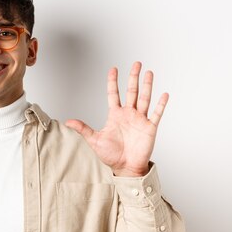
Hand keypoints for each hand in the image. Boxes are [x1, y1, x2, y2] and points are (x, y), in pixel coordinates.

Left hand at [65, 61, 167, 176]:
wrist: (125, 167)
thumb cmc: (111, 155)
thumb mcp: (94, 140)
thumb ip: (83, 129)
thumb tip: (68, 121)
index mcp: (115, 115)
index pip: (114, 94)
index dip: (113, 81)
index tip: (113, 69)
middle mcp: (129, 114)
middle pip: (132, 91)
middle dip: (133, 77)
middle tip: (136, 64)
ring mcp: (140, 120)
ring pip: (144, 98)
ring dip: (147, 86)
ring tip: (149, 73)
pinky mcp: (150, 127)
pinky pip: (156, 114)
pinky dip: (161, 104)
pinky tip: (164, 94)